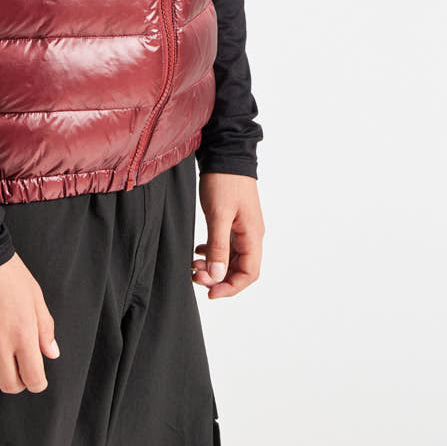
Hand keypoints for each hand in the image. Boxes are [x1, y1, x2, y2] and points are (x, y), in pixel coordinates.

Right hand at [0, 251, 59, 392]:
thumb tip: (51, 353)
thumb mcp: (34, 294)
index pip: (34, 378)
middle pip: (9, 385)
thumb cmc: (5, 270)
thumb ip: (45, 327)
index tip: (35, 379)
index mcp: (23, 333)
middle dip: (16, 380)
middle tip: (15, 367)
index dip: (37, 383)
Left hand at [192, 172, 263, 298]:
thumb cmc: (225, 181)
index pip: (249, 273)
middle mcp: (250, 234)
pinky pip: (225, 245)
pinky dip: (213, 253)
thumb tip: (217, 276)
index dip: (230, 287)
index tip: (210, 292)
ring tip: (194, 264)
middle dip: (218, 277)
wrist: (225, 153)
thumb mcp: (219, 215)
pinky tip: (199, 251)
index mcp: (252, 236)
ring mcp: (242, 228)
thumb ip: (219, 247)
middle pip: (239, 269)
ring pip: (230, 258)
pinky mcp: (232, 220)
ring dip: (214, 266)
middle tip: (195, 275)